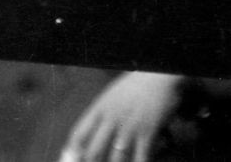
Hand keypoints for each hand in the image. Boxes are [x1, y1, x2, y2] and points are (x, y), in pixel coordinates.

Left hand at [58, 72, 185, 161]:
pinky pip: (140, 158)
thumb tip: (93, 133)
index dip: (73, 150)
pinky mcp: (147, 132)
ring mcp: (129, 127)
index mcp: (100, 108)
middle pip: (94, 151)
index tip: (72, 158)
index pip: (79, 133)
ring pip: (116, 158)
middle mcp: (111, 119)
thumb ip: (102, 113)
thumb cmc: (134, 85)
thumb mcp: (112, 95)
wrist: (158, 76)